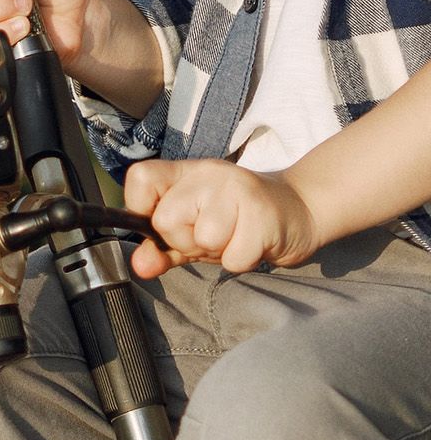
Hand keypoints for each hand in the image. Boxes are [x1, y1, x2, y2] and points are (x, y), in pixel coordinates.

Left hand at [122, 159, 321, 277]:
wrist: (301, 210)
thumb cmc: (239, 221)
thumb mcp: (194, 229)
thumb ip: (163, 247)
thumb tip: (139, 266)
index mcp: (185, 173)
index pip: (140, 178)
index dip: (139, 208)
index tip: (159, 226)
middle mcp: (208, 175)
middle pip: (166, 221)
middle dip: (186, 242)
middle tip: (213, 235)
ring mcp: (236, 189)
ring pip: (203, 239)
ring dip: (217, 252)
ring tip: (236, 238)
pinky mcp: (262, 213)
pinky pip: (233, 258)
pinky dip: (241, 261)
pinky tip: (254, 243)